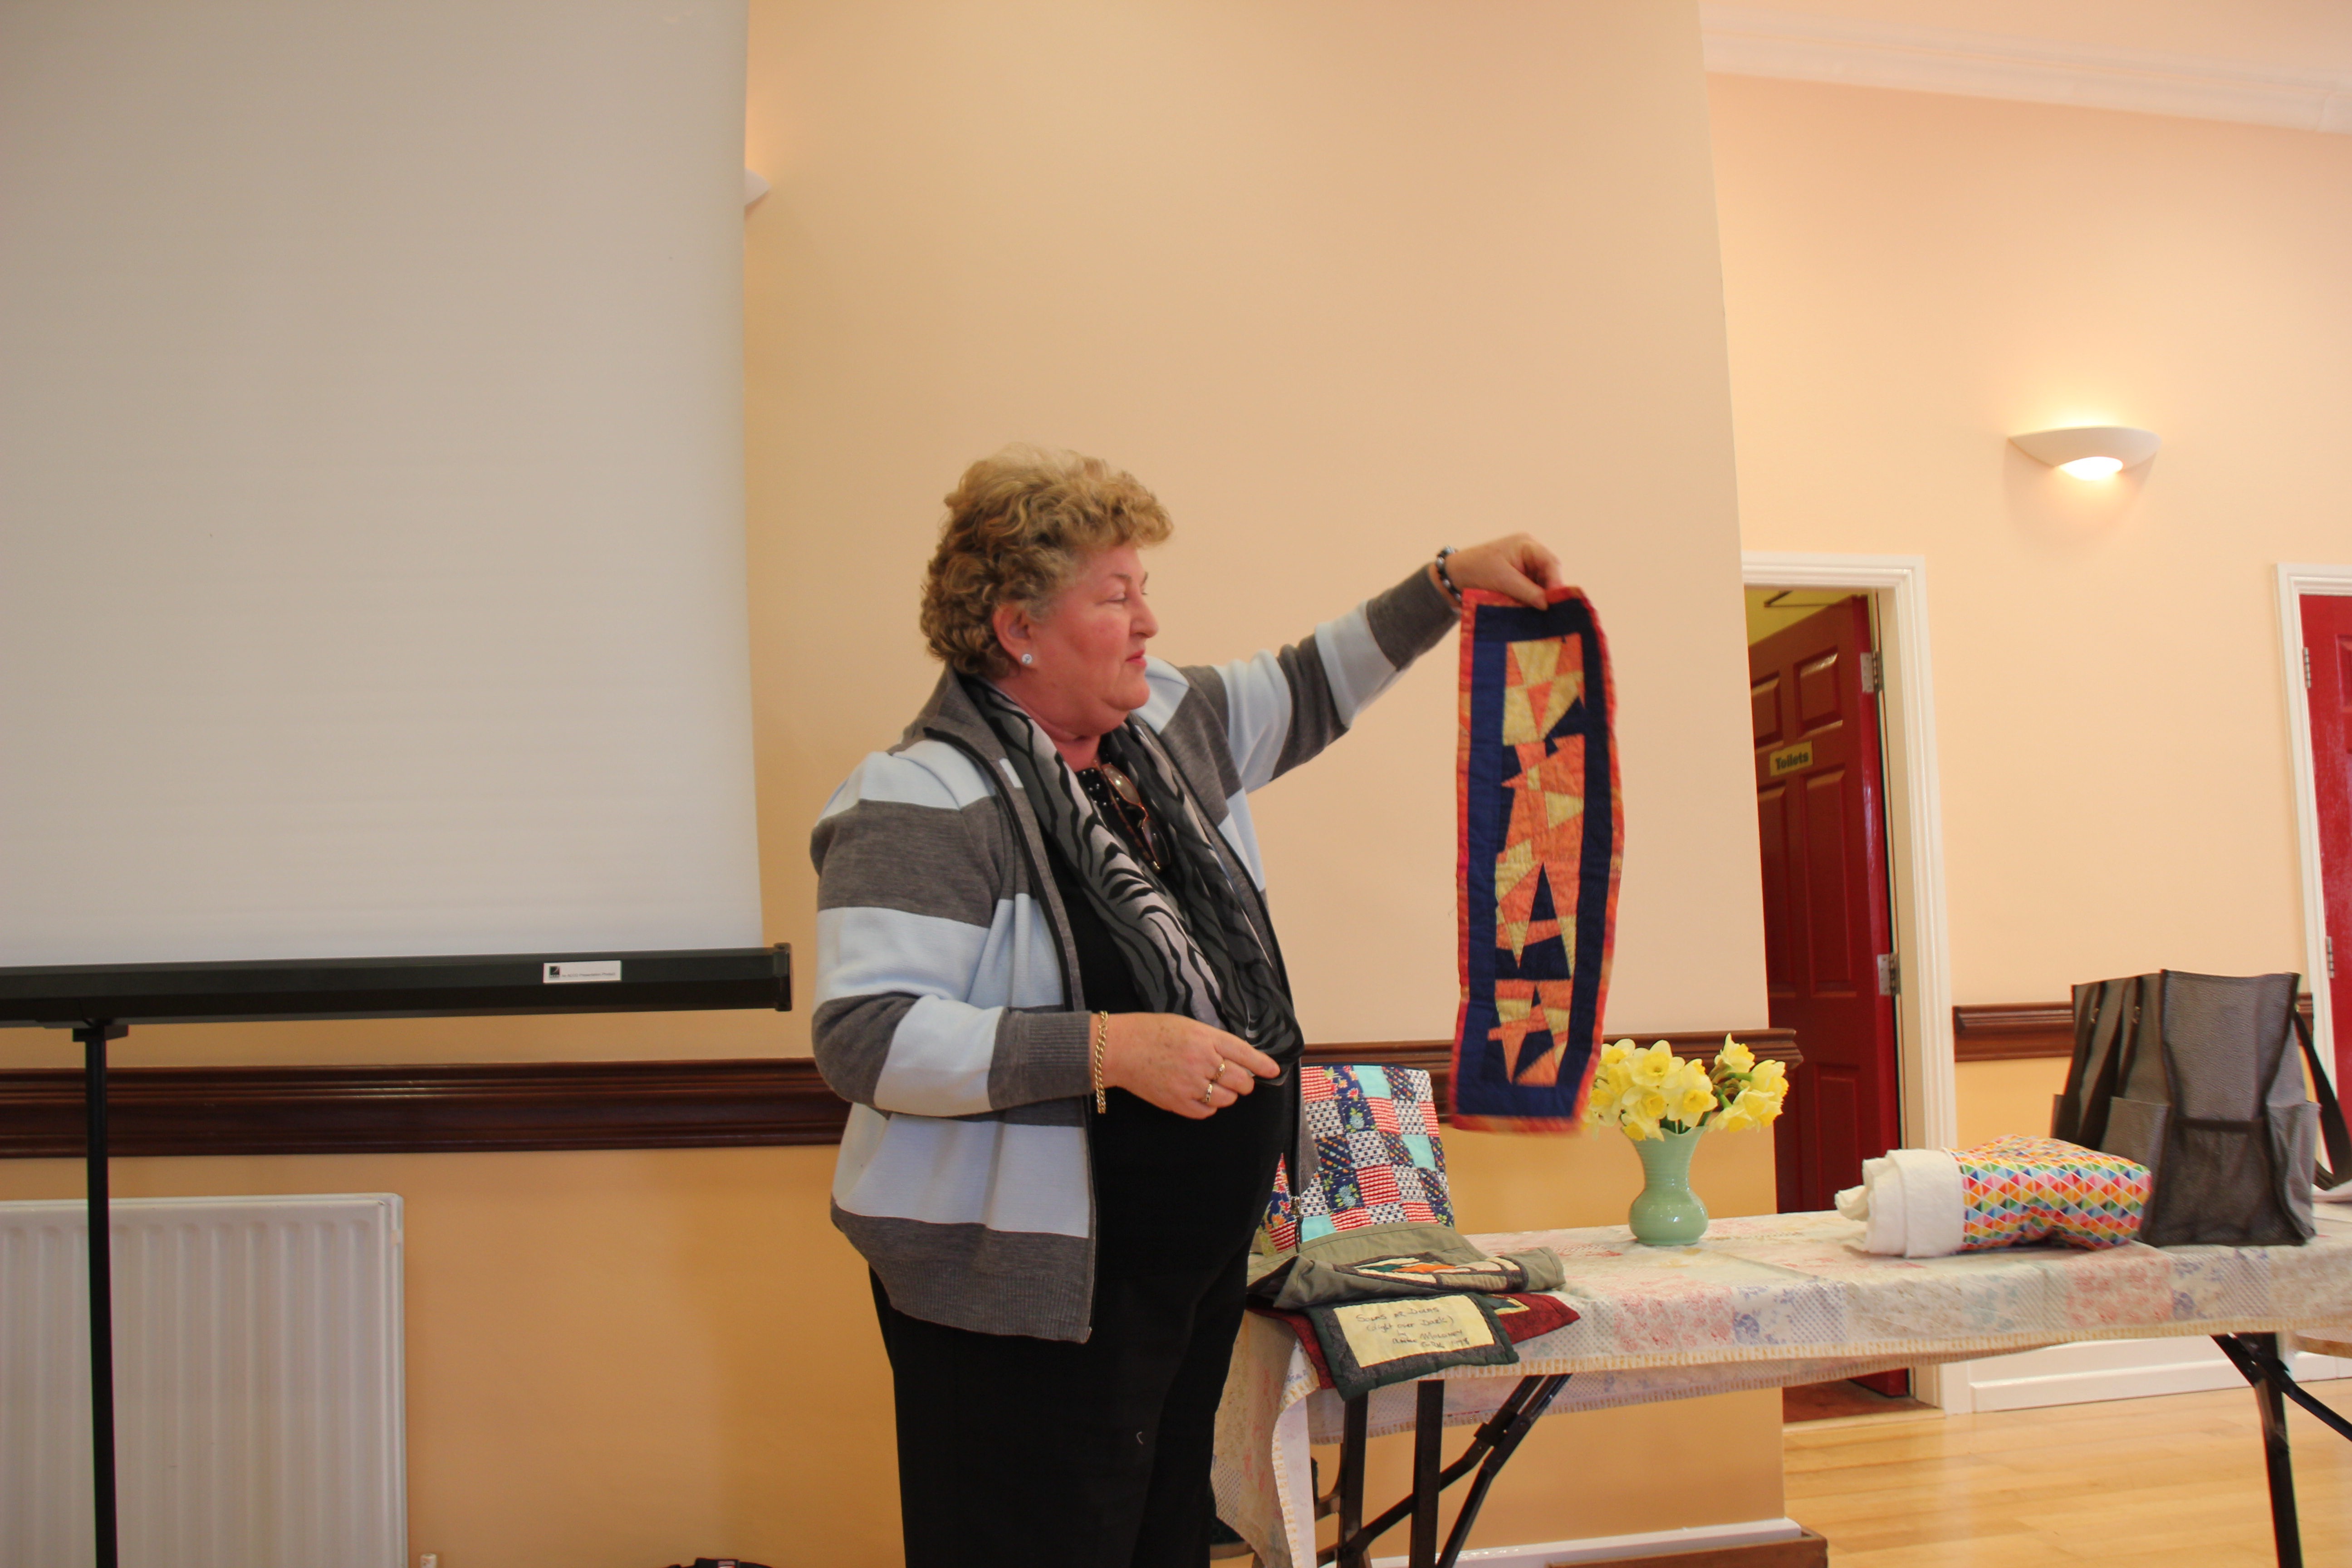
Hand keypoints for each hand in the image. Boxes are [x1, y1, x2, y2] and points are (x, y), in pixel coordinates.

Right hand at [1102, 1013, 1280, 1118]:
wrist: (1120, 1048)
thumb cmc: (1152, 1032)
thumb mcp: (1188, 1026)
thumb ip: (1213, 1041)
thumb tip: (1237, 1058)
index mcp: (1206, 1038)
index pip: (1245, 1054)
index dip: (1262, 1064)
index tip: (1273, 1071)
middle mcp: (1202, 1061)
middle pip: (1240, 1080)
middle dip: (1244, 1082)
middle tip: (1237, 1080)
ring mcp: (1190, 1084)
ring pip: (1226, 1098)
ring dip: (1226, 1094)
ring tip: (1214, 1086)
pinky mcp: (1177, 1102)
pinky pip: (1206, 1111)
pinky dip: (1208, 1106)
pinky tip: (1199, 1095)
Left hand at [1438, 534, 1563, 609]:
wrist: (1453, 578)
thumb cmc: (1475, 570)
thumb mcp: (1502, 580)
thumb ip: (1527, 591)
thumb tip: (1548, 604)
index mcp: (1526, 545)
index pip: (1550, 562)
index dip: (1556, 582)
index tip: (1555, 602)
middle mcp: (1530, 555)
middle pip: (1550, 575)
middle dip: (1551, 593)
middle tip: (1553, 613)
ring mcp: (1525, 569)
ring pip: (1543, 586)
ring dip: (1542, 601)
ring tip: (1545, 617)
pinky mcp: (1519, 583)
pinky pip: (1533, 593)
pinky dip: (1533, 603)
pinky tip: (1535, 615)